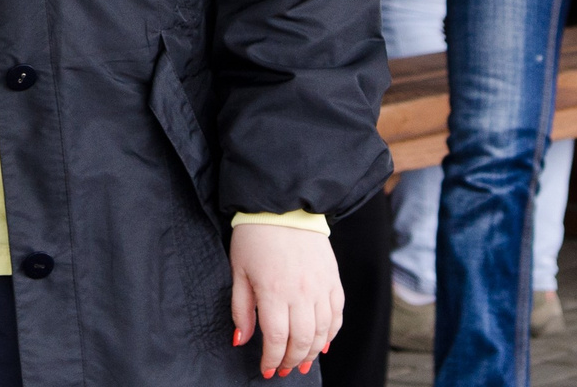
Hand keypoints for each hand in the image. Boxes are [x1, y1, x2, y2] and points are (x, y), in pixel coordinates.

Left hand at [231, 224, 341, 378]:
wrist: (281, 205)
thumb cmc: (254, 236)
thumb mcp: (238, 271)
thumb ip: (241, 309)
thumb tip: (241, 340)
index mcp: (273, 292)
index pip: (277, 339)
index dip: (272, 360)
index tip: (267, 370)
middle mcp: (301, 293)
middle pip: (302, 341)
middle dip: (293, 361)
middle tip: (284, 370)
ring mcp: (321, 286)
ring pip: (323, 332)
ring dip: (313, 352)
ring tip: (303, 362)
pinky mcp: (333, 279)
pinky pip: (337, 314)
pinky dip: (332, 333)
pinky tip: (323, 342)